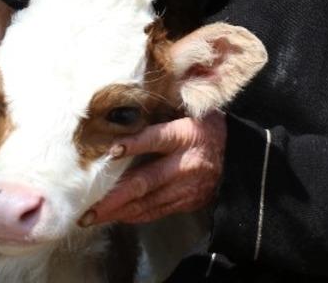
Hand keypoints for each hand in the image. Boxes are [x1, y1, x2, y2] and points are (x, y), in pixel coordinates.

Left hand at [82, 111, 226, 225]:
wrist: (240, 158)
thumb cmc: (209, 127)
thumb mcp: (192, 112)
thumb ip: (165, 114)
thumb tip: (127, 110)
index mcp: (186, 135)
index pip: (156, 139)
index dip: (134, 144)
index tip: (110, 151)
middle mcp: (185, 164)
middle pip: (145, 181)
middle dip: (113, 197)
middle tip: (86, 208)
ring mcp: (186, 187)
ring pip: (147, 203)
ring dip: (117, 212)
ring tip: (90, 217)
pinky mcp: (187, 202)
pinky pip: (156, 211)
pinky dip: (133, 215)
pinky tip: (115, 216)